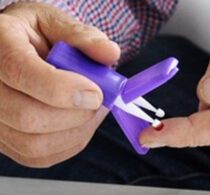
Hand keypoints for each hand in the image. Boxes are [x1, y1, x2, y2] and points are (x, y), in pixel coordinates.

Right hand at [0, 2, 119, 166]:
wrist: (12, 50)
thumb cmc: (32, 35)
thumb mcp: (54, 22)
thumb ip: (82, 37)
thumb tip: (110, 54)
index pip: (22, 73)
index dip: (63, 89)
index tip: (95, 93)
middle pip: (29, 117)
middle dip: (76, 115)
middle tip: (98, 102)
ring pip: (34, 144)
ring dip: (76, 132)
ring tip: (92, 111)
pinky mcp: (4, 138)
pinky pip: (37, 156)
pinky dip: (68, 145)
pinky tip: (80, 125)